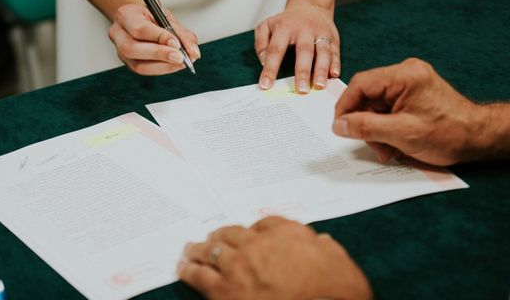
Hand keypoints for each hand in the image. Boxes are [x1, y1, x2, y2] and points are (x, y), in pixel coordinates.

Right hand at [108, 3, 199, 74]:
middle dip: (160, 54)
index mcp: (125, 15)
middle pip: (133, 49)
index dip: (159, 37)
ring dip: (163, 66)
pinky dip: (163, 69)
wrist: (136, 18)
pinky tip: (175, 65)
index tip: (177, 43)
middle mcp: (118, 34)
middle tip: (180, 57)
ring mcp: (120, 51)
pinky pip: (144, 70)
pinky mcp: (128, 63)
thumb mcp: (166, 16)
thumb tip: (193, 52)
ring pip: (137, 65)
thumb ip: (181, 33)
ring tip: (181, 62)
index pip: (139, 28)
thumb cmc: (150, 15)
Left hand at [178, 216, 371, 299]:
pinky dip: (188, 270)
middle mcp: (256, 247)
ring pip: (210, 252)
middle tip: (210, 239)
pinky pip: (199, 277)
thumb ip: (321, 246)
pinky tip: (183, 268)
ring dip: (198, 250)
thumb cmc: (333, 285)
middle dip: (218, 237)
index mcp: (282, 235)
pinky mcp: (225, 292)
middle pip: (229, 235)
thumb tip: (320, 242)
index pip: (260, 226)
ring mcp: (238, 268)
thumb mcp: (334, 256)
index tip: (245, 235)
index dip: (250, 231)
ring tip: (189, 250)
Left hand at [255, 1, 339, 92]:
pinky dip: (335, 63)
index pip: (276, 50)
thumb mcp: (266, 26)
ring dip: (321, 70)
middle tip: (301, 90)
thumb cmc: (286, 22)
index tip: (266, 85)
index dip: (270, 69)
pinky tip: (334, 75)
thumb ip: (261, 43)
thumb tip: (264, 62)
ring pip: (323, 52)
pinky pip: (335, 51)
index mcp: (284, 27)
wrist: (310, 5)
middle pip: (304, 51)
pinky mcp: (333, 37)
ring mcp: (320, 33)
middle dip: (302, 71)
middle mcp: (304, 29)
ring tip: (319, 86)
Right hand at [332, 58, 487, 165]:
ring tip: (386, 149)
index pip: (361, 84)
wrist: (479, 138)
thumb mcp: (401, 134)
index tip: (340, 126)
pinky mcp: (413, 92)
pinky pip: (388, 106)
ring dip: (376, 127)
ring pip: (377, 103)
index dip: (346, 106)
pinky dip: (386, 125)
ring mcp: (410, 81)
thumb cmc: (448, 134)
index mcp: (404, 75)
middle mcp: (406, 72)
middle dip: (365, 122)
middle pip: (368, 95)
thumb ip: (366, 127)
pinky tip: (393, 142)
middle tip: (370, 144)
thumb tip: (338, 125)